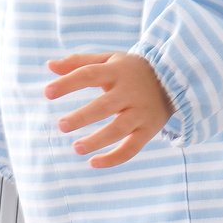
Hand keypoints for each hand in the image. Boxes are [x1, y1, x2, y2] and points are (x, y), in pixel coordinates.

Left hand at [45, 52, 173, 168]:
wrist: (174, 79)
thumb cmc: (130, 70)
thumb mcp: (108, 60)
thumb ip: (79, 62)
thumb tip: (49, 66)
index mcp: (116, 72)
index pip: (89, 75)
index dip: (68, 83)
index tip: (47, 93)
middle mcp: (130, 92)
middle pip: (105, 106)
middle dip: (82, 117)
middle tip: (61, 125)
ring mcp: (141, 112)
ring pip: (118, 129)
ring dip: (97, 141)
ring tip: (76, 148)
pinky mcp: (149, 130)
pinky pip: (132, 148)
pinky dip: (114, 158)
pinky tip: (93, 163)